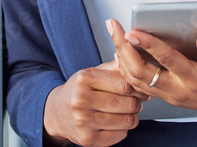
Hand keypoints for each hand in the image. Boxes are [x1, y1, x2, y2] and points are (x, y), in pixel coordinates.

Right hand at [43, 22, 149, 146]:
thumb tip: (131, 57)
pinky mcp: (88, 140)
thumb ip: (113, 67)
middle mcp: (81, 100)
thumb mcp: (91, 73)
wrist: (56, 112)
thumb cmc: (78, 91)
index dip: (137, 88)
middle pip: (127, 104)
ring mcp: (83, 122)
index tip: (140, 88)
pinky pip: (120, 135)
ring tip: (126, 112)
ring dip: (132, 117)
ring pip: (127, 121)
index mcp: (84, 79)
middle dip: (137, 103)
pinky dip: (123, 129)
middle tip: (135, 101)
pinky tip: (116, 123)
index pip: (124, 85)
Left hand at [110, 18, 196, 129]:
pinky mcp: (167, 95)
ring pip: (135, 79)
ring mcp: (170, 94)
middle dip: (123, 47)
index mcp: (196, 80)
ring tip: (114, 34)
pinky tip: (123, 53)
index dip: (148, 44)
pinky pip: (139, 84)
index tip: (133, 31)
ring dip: (121, 56)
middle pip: (140, 71)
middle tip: (113, 25)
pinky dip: (127, 68)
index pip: (167, 60)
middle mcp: (178, 90)